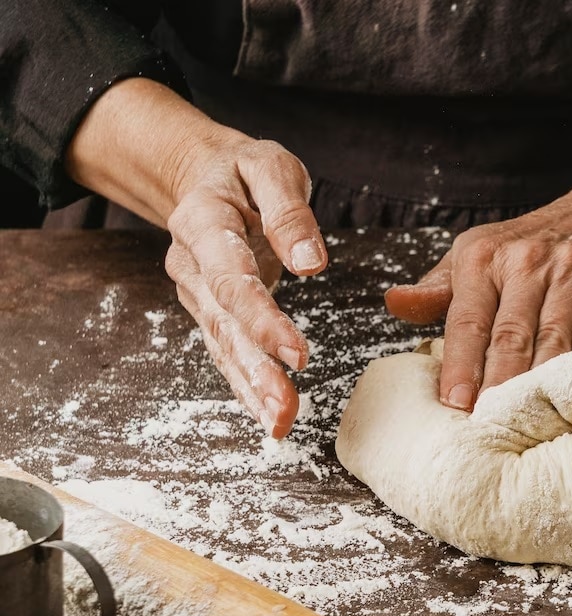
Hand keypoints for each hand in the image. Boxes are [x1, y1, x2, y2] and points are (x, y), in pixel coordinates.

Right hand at [166, 135, 327, 437]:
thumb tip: (310, 263)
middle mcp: (192, 265)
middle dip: (256, 370)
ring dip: (252, 388)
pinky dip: (246, 386)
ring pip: (223, 347)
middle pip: (225, 325)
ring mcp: (197, 293)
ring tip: (280, 424)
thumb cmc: (242, 172)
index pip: (233, 280)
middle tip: (286, 409)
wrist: (201, 178)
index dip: (263, 320)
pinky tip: (267, 414)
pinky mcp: (210, 312)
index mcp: (203, 223)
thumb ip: (289, 212)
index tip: (298, 355)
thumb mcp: (269, 167)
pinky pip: (225, 352)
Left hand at [385, 177, 571, 410]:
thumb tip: (395, 304)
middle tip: (487, 425)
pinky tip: (571, 401)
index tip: (455, 403)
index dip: (460, 366)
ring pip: (552, 343)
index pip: (467, 321)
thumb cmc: (524, 247)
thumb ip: (435, 290)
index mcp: (484, 256)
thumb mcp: (473, 256)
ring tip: (524, 424)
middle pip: (510, 337)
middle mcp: (528, 262)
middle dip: (497, 385)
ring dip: (538, 387)